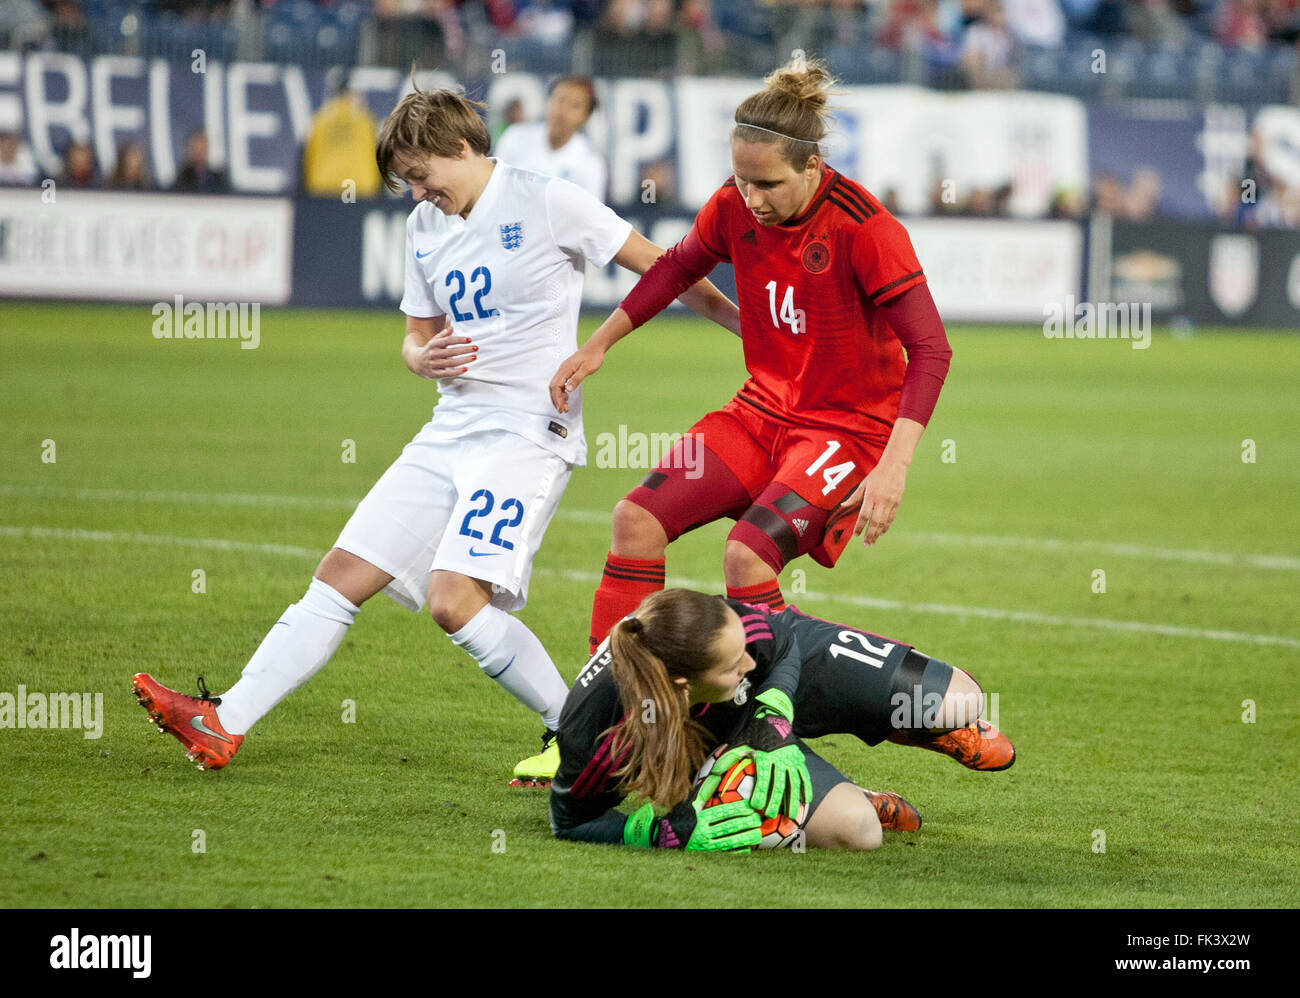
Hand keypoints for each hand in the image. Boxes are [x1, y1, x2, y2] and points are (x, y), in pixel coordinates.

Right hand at [410, 326, 475, 379]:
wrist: (415, 362)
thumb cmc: (429, 350)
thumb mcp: (434, 341)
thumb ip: (443, 335)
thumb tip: (452, 327)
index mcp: (433, 344)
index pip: (447, 341)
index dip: (459, 340)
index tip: (470, 339)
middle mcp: (433, 354)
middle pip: (451, 352)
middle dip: (464, 350)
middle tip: (476, 348)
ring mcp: (433, 365)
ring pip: (450, 363)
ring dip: (463, 360)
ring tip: (474, 357)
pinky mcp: (434, 374)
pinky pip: (447, 373)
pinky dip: (456, 372)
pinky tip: (466, 368)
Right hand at [549, 342, 604, 413]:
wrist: (595, 347)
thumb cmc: (593, 357)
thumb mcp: (587, 369)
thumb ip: (576, 379)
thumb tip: (568, 389)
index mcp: (565, 369)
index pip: (556, 386)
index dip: (557, 398)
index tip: (562, 408)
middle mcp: (562, 369)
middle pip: (553, 387)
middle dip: (556, 400)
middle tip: (562, 410)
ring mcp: (564, 370)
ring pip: (556, 385)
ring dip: (558, 397)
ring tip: (565, 406)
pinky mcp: (567, 370)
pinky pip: (560, 383)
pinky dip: (561, 392)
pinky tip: (566, 397)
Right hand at [659, 796, 761, 851]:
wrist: (666, 839)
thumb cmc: (682, 818)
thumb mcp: (691, 804)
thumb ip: (705, 791)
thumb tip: (716, 774)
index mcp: (700, 817)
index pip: (723, 812)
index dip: (738, 809)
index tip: (751, 806)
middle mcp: (703, 831)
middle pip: (729, 826)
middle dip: (745, 823)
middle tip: (758, 819)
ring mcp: (706, 845)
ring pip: (730, 841)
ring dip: (745, 838)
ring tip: (758, 834)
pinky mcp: (707, 855)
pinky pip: (725, 854)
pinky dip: (737, 852)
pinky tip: (748, 849)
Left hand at [719, 691, 810, 819]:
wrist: (773, 718)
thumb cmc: (752, 735)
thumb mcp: (737, 745)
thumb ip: (725, 762)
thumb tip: (710, 774)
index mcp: (763, 755)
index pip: (762, 778)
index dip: (760, 793)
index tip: (756, 807)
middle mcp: (779, 757)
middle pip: (778, 783)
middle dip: (775, 801)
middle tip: (770, 816)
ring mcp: (791, 759)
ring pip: (793, 783)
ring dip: (792, 800)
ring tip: (791, 817)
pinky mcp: (799, 759)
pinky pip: (804, 777)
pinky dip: (805, 790)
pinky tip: (804, 803)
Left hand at [843, 456, 906, 546]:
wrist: (894, 467)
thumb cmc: (876, 475)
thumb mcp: (863, 484)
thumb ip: (854, 497)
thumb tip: (843, 506)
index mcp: (871, 496)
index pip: (864, 515)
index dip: (859, 526)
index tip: (856, 535)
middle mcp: (881, 501)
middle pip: (875, 522)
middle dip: (870, 535)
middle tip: (866, 545)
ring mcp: (890, 503)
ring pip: (884, 522)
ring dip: (878, 533)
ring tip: (872, 542)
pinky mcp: (897, 503)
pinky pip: (891, 517)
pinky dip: (886, 526)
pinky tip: (882, 532)